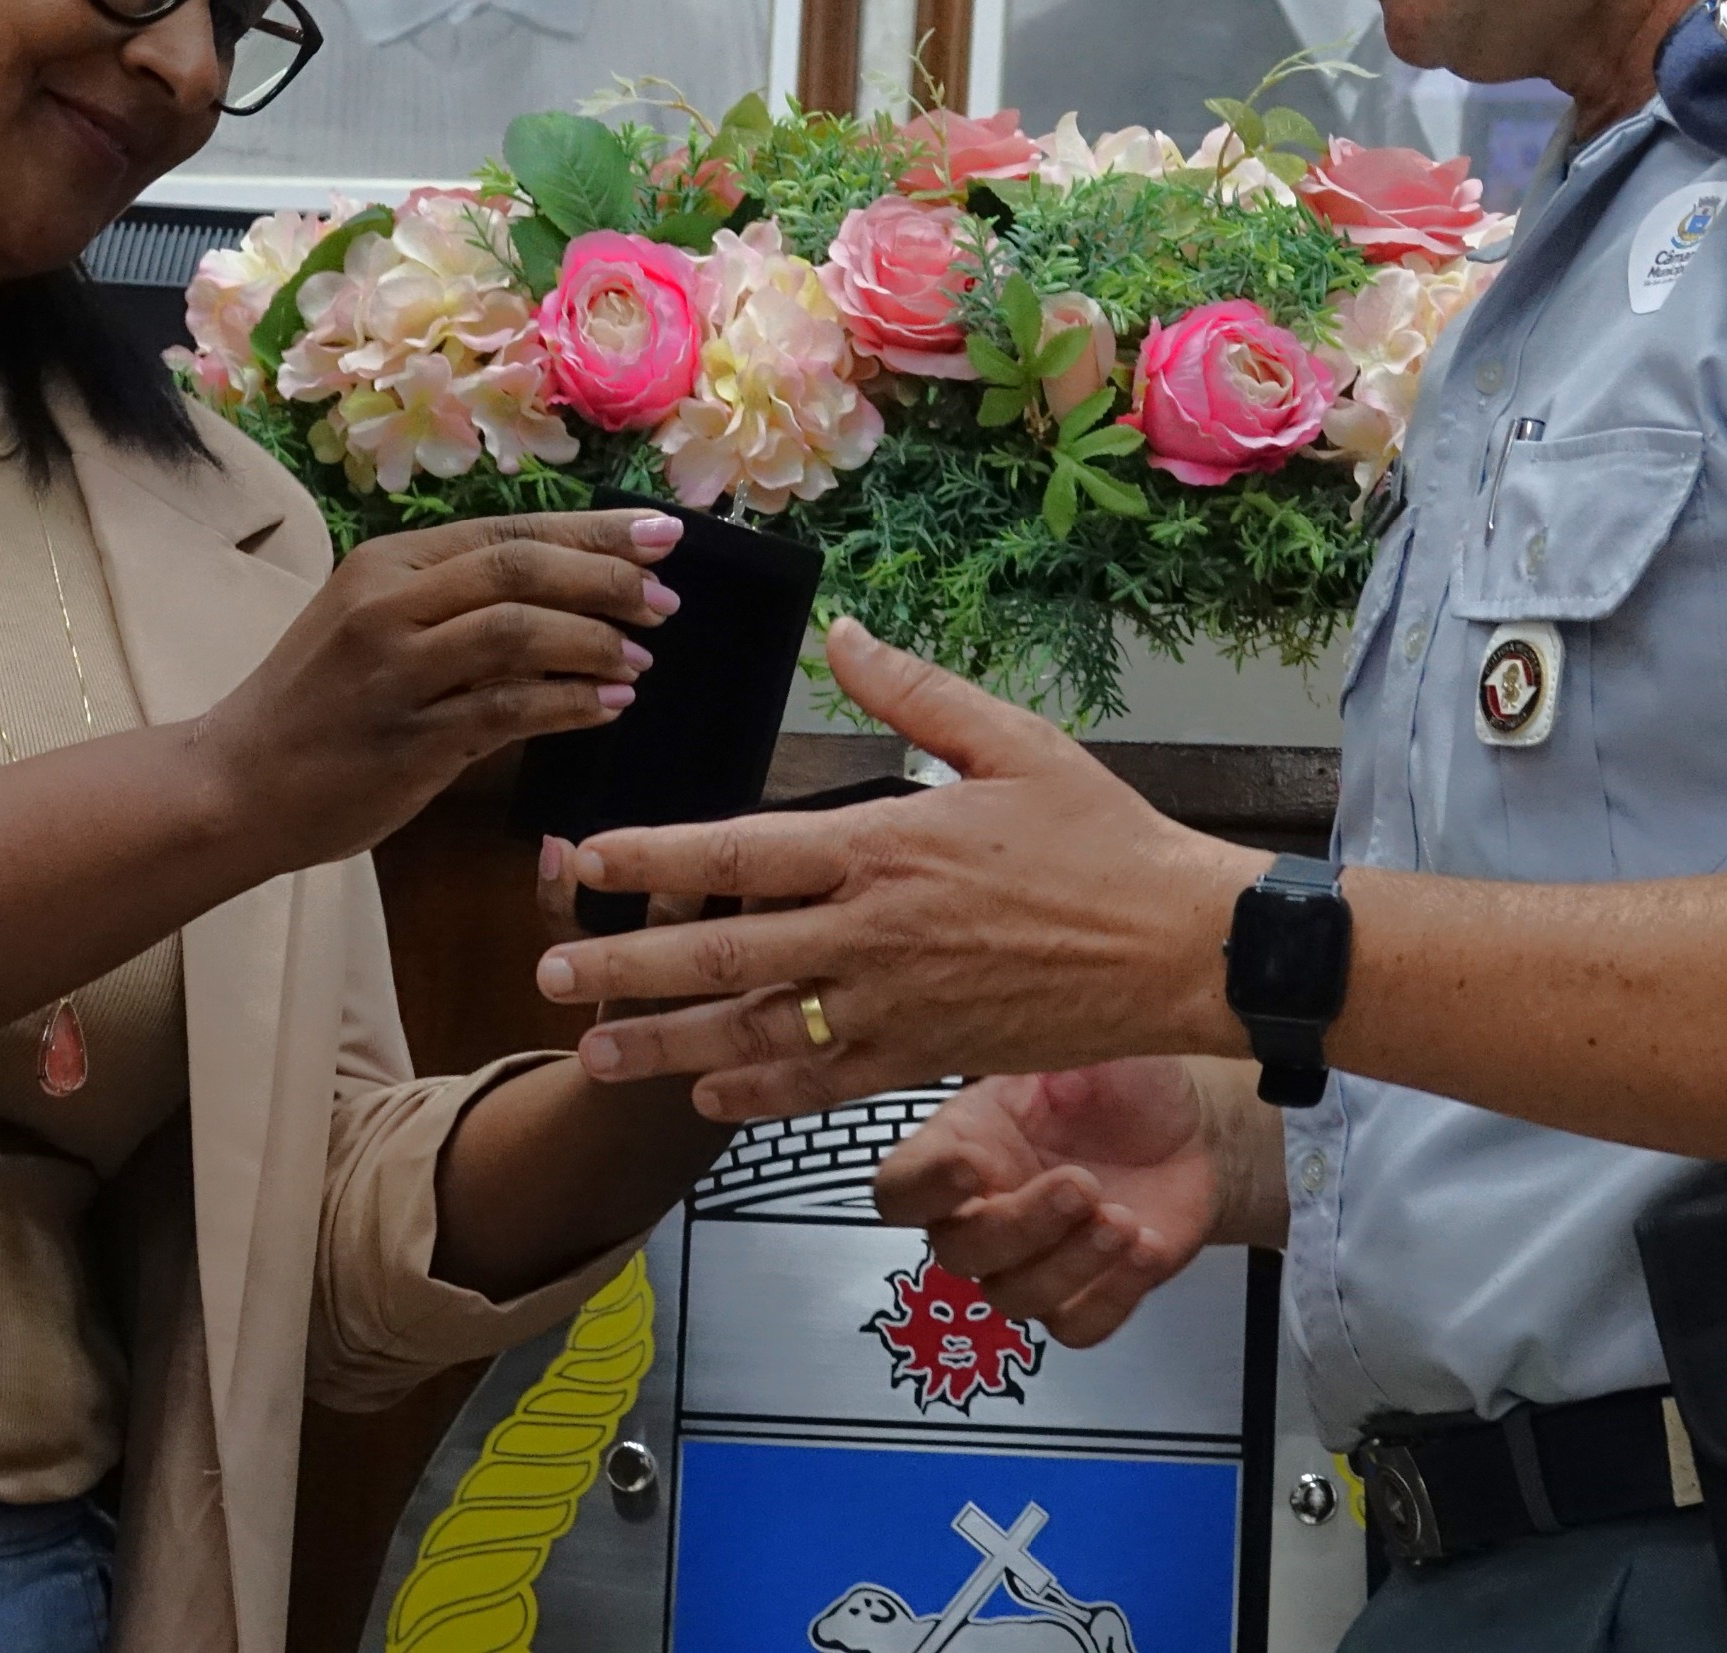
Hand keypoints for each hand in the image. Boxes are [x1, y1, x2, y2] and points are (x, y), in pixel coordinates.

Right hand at [192, 510, 678, 873]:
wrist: (236, 785)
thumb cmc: (315, 707)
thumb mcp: (373, 629)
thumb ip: (458, 611)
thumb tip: (569, 606)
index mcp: (387, 564)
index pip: (510, 531)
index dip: (595, 532)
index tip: (663, 535)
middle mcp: (389, 604)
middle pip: (522, 568)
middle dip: (608, 579)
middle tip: (666, 600)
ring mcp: (397, 671)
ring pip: (519, 631)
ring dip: (595, 642)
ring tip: (641, 658)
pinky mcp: (410, 738)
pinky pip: (509, 710)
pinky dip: (570, 704)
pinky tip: (608, 707)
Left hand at [529, 618, 1257, 1120]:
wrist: (1177, 947)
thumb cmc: (1101, 836)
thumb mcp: (1013, 738)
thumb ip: (914, 691)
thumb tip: (841, 632)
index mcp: (882, 845)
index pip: (735, 853)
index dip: (646, 858)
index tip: (578, 860)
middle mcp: (872, 933)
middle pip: (721, 955)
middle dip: (624, 965)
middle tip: (549, 972)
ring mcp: (895, 1005)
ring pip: (755, 1032)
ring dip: (666, 1044)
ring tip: (593, 1054)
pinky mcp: (925, 1057)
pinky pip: (822, 1081)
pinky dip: (759, 1092)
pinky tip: (707, 1094)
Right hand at [874, 1061, 1245, 1347]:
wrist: (1190, 1127)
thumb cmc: (1122, 1081)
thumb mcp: (1079, 1041)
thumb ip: (1036, 1041)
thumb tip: (1008, 1018)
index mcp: (962, 1144)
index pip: (900, 1187)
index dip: (924, 1187)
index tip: (973, 1164)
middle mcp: (984, 1211)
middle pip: (958, 1253)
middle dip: (1019, 1225)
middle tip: (1081, 1185)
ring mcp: (1033, 1262)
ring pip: (1014, 1298)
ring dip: (1068, 1264)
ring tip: (1121, 1219)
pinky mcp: (1086, 1297)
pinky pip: (1079, 1327)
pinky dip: (1113, 1295)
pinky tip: (1145, 1246)